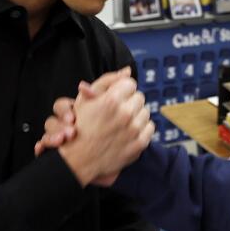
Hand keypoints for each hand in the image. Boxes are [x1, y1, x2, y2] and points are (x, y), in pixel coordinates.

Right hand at [52, 69, 153, 185]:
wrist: (79, 159)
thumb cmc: (80, 126)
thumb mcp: (85, 99)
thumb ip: (107, 81)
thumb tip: (127, 71)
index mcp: (111, 100)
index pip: (130, 84)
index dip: (121, 90)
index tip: (114, 98)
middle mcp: (125, 114)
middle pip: (139, 97)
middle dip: (129, 102)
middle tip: (117, 111)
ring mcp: (134, 130)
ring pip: (145, 112)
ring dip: (136, 115)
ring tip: (121, 123)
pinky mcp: (140, 143)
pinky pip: (150, 127)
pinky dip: (141, 129)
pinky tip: (127, 132)